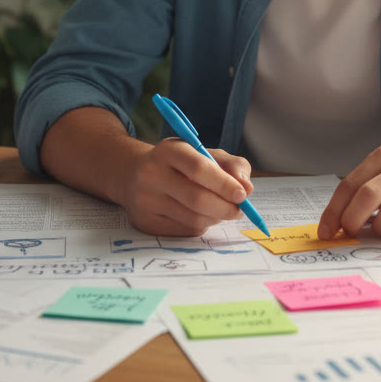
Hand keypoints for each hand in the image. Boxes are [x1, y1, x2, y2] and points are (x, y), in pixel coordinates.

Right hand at [118, 139, 254, 236]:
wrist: (133, 174)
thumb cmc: (178, 164)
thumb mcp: (204, 153)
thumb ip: (231, 166)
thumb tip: (247, 188)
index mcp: (168, 150)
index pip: (199, 168)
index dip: (224, 184)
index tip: (243, 194)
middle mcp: (151, 174)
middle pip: (197, 199)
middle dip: (225, 208)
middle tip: (238, 210)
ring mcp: (145, 200)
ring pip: (193, 219)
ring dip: (215, 218)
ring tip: (219, 210)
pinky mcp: (145, 222)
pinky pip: (184, 231)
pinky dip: (200, 225)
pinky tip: (199, 215)